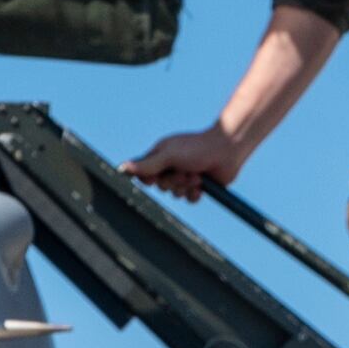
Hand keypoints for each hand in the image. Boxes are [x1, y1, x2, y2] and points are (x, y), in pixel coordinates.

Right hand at [126, 127, 245, 198]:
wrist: (227, 151)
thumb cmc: (197, 148)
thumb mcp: (168, 155)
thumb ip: (146, 164)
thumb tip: (122, 168)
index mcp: (160, 155)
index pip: (143, 173)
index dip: (149, 178)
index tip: (156, 176)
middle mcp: (170, 166)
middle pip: (160, 186)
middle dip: (173, 182)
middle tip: (185, 171)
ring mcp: (184, 176)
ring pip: (175, 194)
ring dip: (186, 187)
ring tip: (197, 176)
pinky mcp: (197, 186)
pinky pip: (188, 199)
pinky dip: (194, 194)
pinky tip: (202, 185)